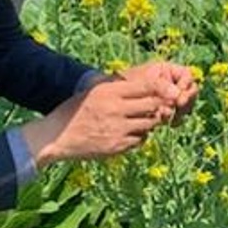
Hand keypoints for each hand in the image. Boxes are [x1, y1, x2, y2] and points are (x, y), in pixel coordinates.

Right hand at [22, 79, 169, 167]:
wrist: (57, 136)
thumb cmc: (76, 110)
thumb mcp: (94, 91)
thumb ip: (118, 86)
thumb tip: (146, 80)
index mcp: (110, 92)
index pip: (147, 86)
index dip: (163, 88)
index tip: (169, 90)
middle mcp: (115, 109)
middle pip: (153, 105)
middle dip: (159, 105)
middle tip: (158, 106)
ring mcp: (117, 129)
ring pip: (150, 124)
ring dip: (150, 121)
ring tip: (141, 119)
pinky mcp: (117, 146)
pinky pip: (140, 140)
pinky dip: (140, 136)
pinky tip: (130, 132)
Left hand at [120, 60, 199, 121]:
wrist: (114, 100)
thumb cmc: (126, 85)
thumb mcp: (143, 82)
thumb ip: (160, 86)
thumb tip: (177, 96)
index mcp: (168, 70)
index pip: (188, 75)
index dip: (186, 87)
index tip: (179, 99)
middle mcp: (173, 82)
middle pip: (191, 91)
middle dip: (184, 102)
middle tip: (174, 110)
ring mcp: (172, 96)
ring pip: (186, 104)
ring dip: (180, 112)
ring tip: (168, 118)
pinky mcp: (168, 109)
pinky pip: (180, 114)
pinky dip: (176, 119)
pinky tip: (169, 124)